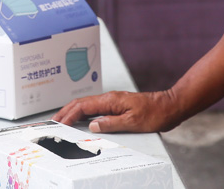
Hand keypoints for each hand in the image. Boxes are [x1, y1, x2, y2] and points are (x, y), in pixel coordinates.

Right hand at [53, 90, 182, 133]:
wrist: (170, 106)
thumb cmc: (155, 113)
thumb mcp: (133, 122)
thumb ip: (111, 123)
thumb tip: (93, 125)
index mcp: (110, 100)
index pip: (83, 106)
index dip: (69, 114)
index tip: (59, 122)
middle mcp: (109, 98)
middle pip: (81, 103)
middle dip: (66, 111)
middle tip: (54, 121)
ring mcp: (112, 101)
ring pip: (87, 105)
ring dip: (73, 112)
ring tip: (63, 120)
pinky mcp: (117, 105)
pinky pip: (95, 108)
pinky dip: (84, 113)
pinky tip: (82, 120)